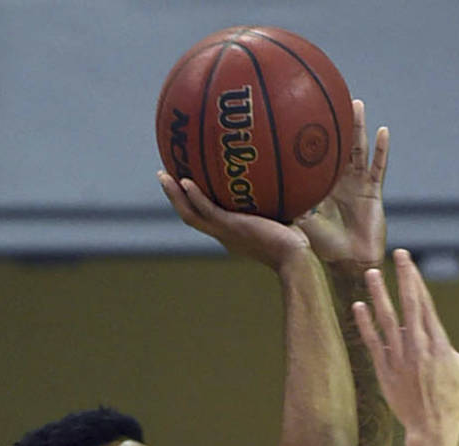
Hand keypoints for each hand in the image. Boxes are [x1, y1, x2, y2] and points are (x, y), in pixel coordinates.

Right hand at [158, 173, 309, 270]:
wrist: (294, 258)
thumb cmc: (295, 244)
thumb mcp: (283, 217)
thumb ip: (278, 200)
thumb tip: (288, 177)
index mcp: (231, 233)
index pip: (206, 216)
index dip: (193, 202)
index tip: (186, 185)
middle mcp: (223, 234)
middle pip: (190, 215)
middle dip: (174, 196)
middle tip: (164, 175)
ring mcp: (224, 232)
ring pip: (190, 214)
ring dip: (175, 195)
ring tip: (163, 174)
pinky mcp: (230, 227)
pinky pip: (206, 209)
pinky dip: (194, 196)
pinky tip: (184, 180)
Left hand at [295, 99, 388, 272]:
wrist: (348, 263)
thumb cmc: (322, 248)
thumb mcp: (299, 221)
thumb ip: (286, 204)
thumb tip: (262, 189)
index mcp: (322, 186)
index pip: (316, 157)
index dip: (312, 137)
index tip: (303, 112)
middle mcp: (340, 182)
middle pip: (338, 146)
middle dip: (335, 122)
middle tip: (329, 95)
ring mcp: (359, 185)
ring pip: (358, 150)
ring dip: (358, 127)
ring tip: (356, 104)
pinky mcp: (374, 193)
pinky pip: (379, 168)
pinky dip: (381, 151)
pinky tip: (383, 131)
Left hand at [353, 249, 458, 445]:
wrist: (432, 428)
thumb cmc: (454, 402)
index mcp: (438, 343)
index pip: (425, 304)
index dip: (415, 280)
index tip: (408, 262)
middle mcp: (417, 346)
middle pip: (407, 305)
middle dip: (402, 278)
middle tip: (396, 255)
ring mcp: (399, 358)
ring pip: (386, 320)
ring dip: (378, 295)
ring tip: (371, 274)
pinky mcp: (385, 371)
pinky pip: (373, 343)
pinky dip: (365, 324)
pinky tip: (358, 306)